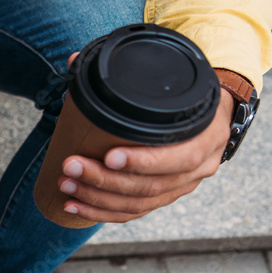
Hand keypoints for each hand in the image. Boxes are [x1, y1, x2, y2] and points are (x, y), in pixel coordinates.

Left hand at [57, 53, 233, 222]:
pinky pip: (132, 212)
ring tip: (66, 186)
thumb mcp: (166, 79)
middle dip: (104, 180)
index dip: (142, 161)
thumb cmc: (178, 96)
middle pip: (149, 184)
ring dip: (97, 197)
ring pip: (137, 202)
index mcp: (206, 135)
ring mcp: (180, 186)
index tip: (108, 156)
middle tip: (71, 168)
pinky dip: (100, 212)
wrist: (208, 111)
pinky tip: (75, 206)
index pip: (178, 157)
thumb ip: (122, 69)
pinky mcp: (162, 197)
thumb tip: (74, 59)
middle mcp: (198, 166)